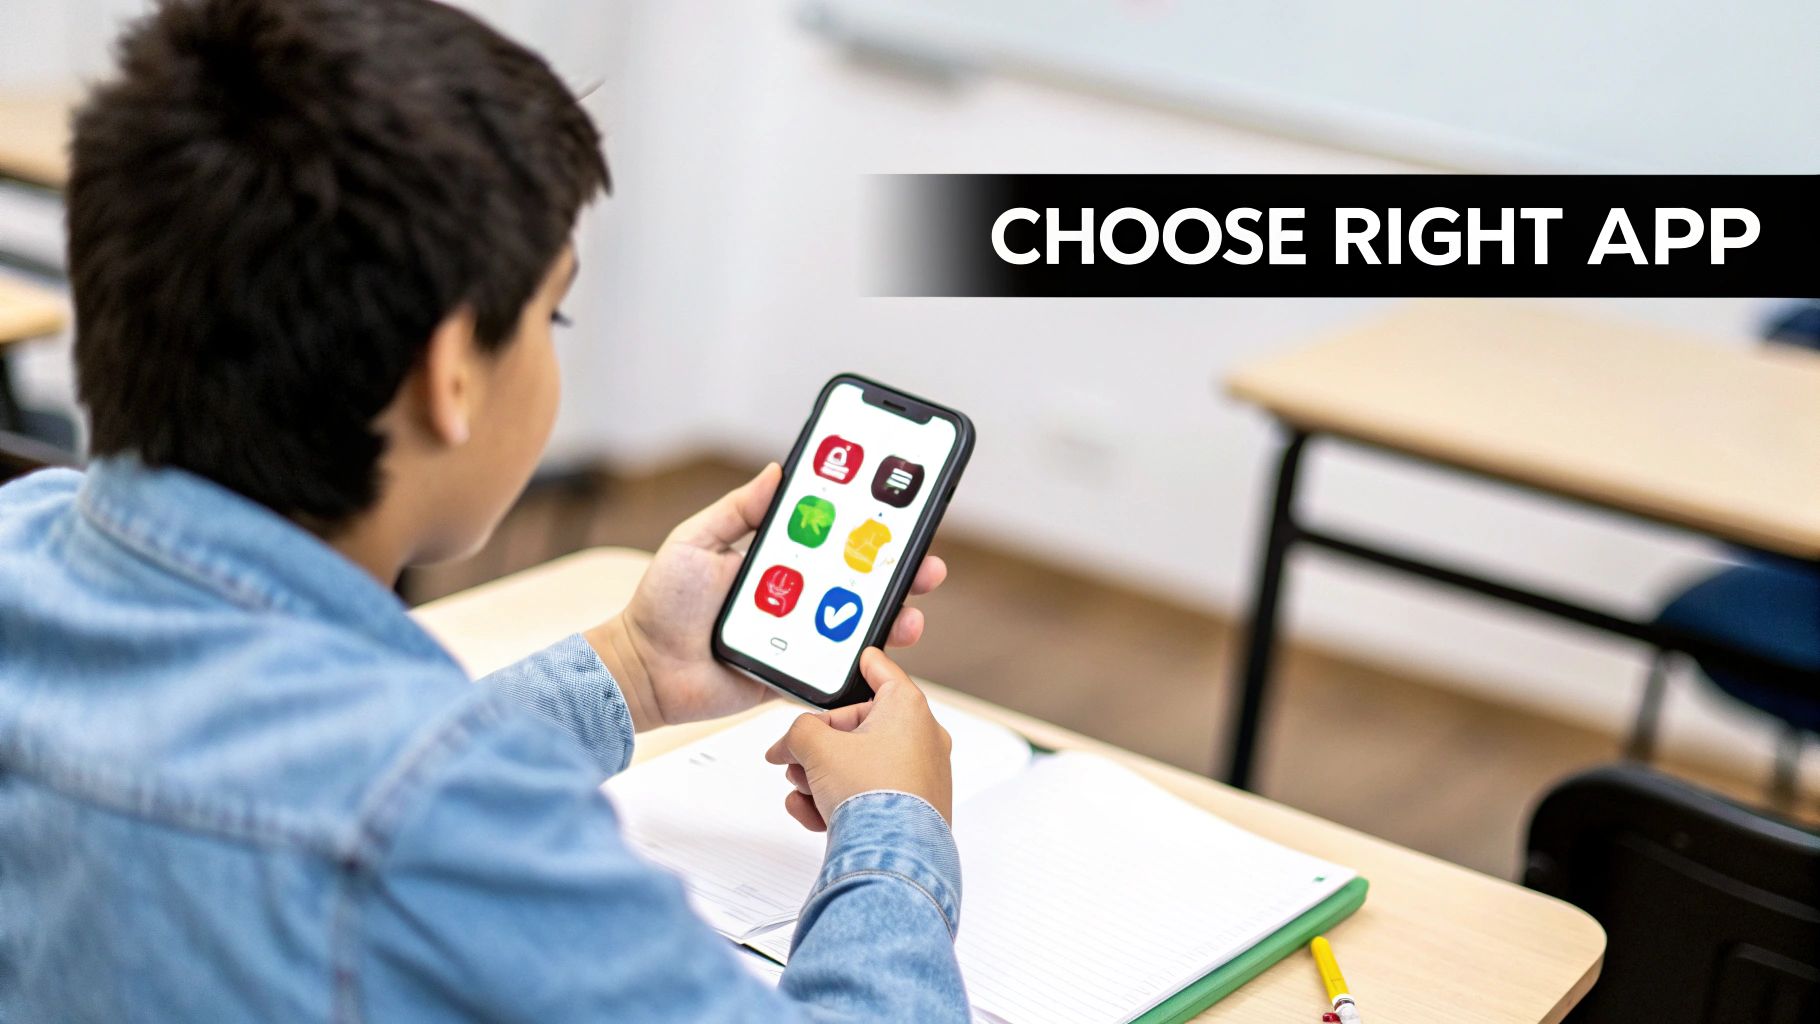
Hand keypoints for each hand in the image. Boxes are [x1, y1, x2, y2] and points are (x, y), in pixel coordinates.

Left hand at [586, 464, 948, 730]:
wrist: (641, 668)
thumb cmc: (662, 604)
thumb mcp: (696, 541)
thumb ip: (737, 509)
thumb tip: (778, 470)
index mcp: (778, 563)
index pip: (834, 540)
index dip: (869, 528)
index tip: (901, 511)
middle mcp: (796, 598)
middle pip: (859, 582)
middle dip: (900, 572)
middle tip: (927, 563)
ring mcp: (799, 637)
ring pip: (858, 626)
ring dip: (893, 616)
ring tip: (911, 609)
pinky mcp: (794, 674)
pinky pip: (836, 670)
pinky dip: (864, 663)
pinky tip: (882, 649)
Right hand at [764, 648, 952, 830]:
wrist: (892, 859)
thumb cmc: (872, 795)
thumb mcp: (817, 747)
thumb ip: (798, 732)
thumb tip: (791, 744)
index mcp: (908, 708)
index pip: (882, 671)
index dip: (861, 665)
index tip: (856, 659)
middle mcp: (922, 738)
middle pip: (860, 726)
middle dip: (819, 745)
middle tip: (792, 757)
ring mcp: (921, 775)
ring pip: (860, 763)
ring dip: (822, 776)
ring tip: (801, 792)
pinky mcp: (914, 808)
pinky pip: (870, 793)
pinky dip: (840, 801)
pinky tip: (812, 815)